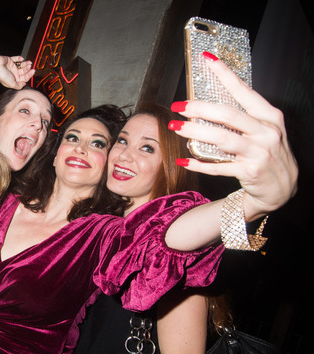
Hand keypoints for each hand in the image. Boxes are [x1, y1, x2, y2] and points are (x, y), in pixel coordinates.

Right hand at [0, 55, 35, 89]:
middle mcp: (13, 74)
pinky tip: (21, 59)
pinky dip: (19, 58)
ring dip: (25, 64)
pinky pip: (16, 59)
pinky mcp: (10, 61)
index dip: (29, 75)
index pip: (24, 78)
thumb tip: (24, 84)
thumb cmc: (1, 75)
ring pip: (21, 66)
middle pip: (24, 72)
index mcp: (14, 80)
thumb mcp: (12, 84)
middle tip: (31, 67)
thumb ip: (18, 86)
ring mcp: (12, 67)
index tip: (32, 72)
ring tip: (28, 62)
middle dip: (28, 69)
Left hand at [171, 55, 297, 218]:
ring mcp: (258, 153)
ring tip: (176, 127)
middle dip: (199, 108)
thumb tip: (211, 102)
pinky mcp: (249, 172)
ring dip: (195, 132)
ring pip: (221, 139)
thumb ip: (244, 116)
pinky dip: (198, 164)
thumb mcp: (265, 130)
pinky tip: (184, 161)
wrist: (283, 187)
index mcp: (269, 117)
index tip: (208, 60)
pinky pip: (218, 167)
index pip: (244, 91)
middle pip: (228, 115)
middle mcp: (266, 132)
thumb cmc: (269, 153)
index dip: (225, 75)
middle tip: (179, 106)